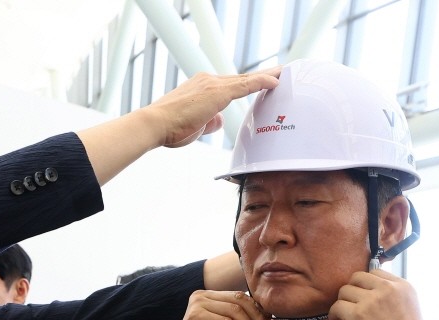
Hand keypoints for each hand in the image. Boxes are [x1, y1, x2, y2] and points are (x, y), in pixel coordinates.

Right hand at [148, 68, 281, 147]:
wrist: (156, 123)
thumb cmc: (169, 128)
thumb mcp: (194, 126)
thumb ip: (209, 121)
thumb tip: (218, 120)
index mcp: (200, 87)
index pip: (228, 85)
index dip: (244, 84)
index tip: (256, 83)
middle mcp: (207, 81)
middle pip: (239, 79)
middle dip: (259, 77)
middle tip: (277, 72)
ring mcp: (212, 84)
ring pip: (244, 79)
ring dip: (265, 76)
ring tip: (282, 74)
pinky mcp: (218, 91)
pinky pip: (246, 84)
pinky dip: (262, 81)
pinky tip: (276, 80)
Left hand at [329, 268, 434, 319]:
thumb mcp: (409, 308)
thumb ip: (392, 296)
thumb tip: (367, 292)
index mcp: (403, 286)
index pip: (376, 271)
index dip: (365, 284)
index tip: (361, 295)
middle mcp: (388, 289)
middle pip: (357, 277)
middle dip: (351, 290)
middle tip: (350, 303)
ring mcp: (372, 301)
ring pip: (344, 291)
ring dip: (342, 302)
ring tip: (345, 315)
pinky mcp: (358, 315)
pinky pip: (337, 306)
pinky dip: (333, 313)